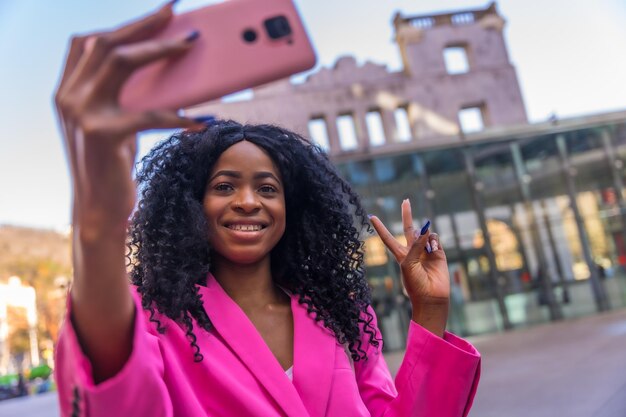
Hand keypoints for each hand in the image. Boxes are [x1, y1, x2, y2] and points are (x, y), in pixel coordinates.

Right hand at [54, 1, 203, 239]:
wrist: (100, 207)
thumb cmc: (112, 163)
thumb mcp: (114, 121)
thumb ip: (123, 94)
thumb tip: (164, 68)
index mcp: (68, 90)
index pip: (88, 42)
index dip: (123, 23)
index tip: (157, 11)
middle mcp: (68, 96)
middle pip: (107, 42)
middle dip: (143, 22)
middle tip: (175, 9)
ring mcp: (81, 114)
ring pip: (122, 62)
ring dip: (160, 48)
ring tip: (190, 43)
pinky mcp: (102, 134)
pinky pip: (149, 113)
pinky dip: (179, 115)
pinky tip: (201, 120)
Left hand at [369, 199, 448, 336]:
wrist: (431, 297)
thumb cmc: (415, 283)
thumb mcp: (409, 263)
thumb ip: (416, 246)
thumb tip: (426, 230)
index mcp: (400, 254)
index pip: (387, 237)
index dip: (380, 227)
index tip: (371, 216)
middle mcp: (412, 250)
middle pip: (409, 228)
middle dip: (407, 215)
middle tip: (405, 200)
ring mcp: (426, 250)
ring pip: (425, 233)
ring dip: (424, 235)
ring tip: (426, 250)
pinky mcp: (438, 253)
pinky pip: (435, 239)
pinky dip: (433, 241)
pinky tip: (433, 249)